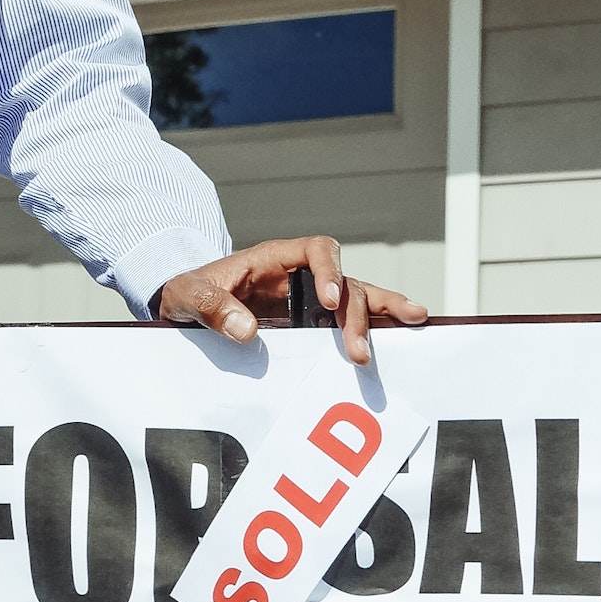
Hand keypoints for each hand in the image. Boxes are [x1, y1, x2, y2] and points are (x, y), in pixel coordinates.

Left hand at [154, 236, 427, 365]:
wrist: (185, 308)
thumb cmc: (188, 292)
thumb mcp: (188, 296)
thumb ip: (211, 307)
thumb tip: (245, 330)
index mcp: (274, 259)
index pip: (316, 250)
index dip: (329, 272)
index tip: (328, 302)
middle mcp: (300, 277)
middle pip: (345, 281)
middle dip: (357, 312)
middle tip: (358, 351)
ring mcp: (309, 301)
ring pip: (356, 300)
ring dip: (382, 313)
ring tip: (415, 322)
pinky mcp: (311, 325)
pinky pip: (347, 324)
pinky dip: (373, 330)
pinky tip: (400, 338)